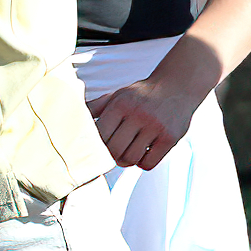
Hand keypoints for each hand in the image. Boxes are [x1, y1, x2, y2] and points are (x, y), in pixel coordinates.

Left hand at [87, 74, 203, 169]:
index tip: (101, 147)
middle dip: (112, 156)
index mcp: (121, 104)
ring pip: (131, 159)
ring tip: (130, 152)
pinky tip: (145, 152)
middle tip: (115, 153)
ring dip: (128, 160)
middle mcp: (138, 114)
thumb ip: (96, 107)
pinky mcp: (170, 138)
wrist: (178, 86)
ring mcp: (155, 126)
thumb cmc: (143, 94)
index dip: (98, 146)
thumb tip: (72, 117)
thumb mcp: (118, 95)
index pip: (100, 136)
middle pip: (114, 151)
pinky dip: (143, 163)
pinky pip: (149, 163)